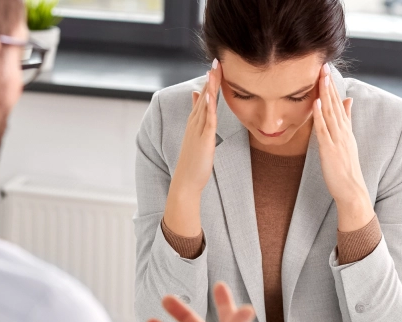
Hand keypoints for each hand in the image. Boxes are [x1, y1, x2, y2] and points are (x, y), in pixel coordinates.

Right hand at [163, 59, 222, 236]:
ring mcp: (198, 131)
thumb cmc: (194, 163)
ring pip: (205, 105)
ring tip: (214, 70)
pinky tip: (209, 95)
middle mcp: (195, 124)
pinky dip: (207, 107)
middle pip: (203, 96)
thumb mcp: (197, 139)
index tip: (215, 66)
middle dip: (210, 79)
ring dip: (209, 87)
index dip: (210, 82)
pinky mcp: (203, 139)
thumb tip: (199, 106)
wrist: (186, 182)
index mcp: (195, 123)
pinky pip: (207, 120)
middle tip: (216, 60)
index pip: (203, 98)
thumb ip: (199, 122)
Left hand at [313, 63, 374, 231]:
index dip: (332, 87)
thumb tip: (348, 101)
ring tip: (321, 77)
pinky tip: (316, 102)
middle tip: (323, 65)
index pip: (338, 104)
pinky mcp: (330, 149)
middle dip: (329, 84)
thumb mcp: (347, 142)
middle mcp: (343, 132)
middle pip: (335, 104)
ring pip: (330, 113)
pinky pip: (325, 129)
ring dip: (325, 94)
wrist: (353, 191)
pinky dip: (320, 115)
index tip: (326, 71)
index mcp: (346, 130)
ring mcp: (338, 140)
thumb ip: (346, 122)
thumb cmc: (346, 170)